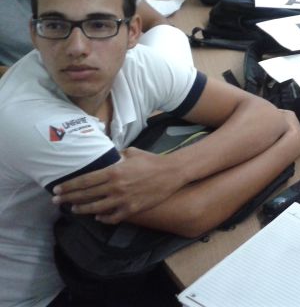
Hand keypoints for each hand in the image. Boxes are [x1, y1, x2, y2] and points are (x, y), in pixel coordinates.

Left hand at [52, 147, 182, 223]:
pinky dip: (103, 218)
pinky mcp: (132, 209)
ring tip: (73, 209)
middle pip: (86, 195)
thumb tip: (108, 158)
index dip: (69, 186)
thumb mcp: (131, 153)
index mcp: (113, 171)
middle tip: (56, 202)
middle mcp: (115, 187)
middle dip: (69, 198)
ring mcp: (123, 200)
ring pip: (96, 208)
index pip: (85, 181)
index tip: (57, 190)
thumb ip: (117, 156)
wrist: (171, 173)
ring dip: (82, 209)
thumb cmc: (151, 161)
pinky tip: (98, 217)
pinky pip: (113, 217)